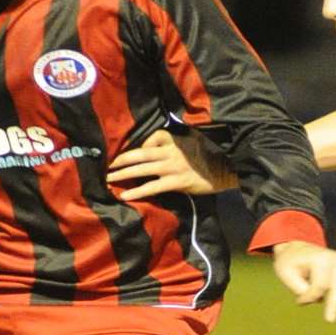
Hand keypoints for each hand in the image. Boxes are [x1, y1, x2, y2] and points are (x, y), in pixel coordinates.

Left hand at [105, 129, 234, 199]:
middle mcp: (171, 152)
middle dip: (121, 160)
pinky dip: (138, 191)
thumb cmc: (212, 156)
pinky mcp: (177, 182)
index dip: (139, 146)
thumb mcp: (195, 141)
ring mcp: (173, 167)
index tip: (130, 155)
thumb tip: (161, 146)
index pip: (151, 138)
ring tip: (109, 179)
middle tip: (106, 166)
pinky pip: (153, 186)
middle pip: (139, 154)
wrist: (228, 169)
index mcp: (175, 140)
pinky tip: (126, 196)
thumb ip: (178, 142)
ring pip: (142, 169)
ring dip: (123, 174)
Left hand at [270, 240, 335, 322]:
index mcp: (322, 257)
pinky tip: (335, 302)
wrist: (301, 251)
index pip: (320, 286)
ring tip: (330, 313)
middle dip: (335, 306)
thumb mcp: (286, 275)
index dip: (309, 297)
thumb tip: (320, 299)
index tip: (299, 301)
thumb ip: (300, 288)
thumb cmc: (291, 264)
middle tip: (330, 320)